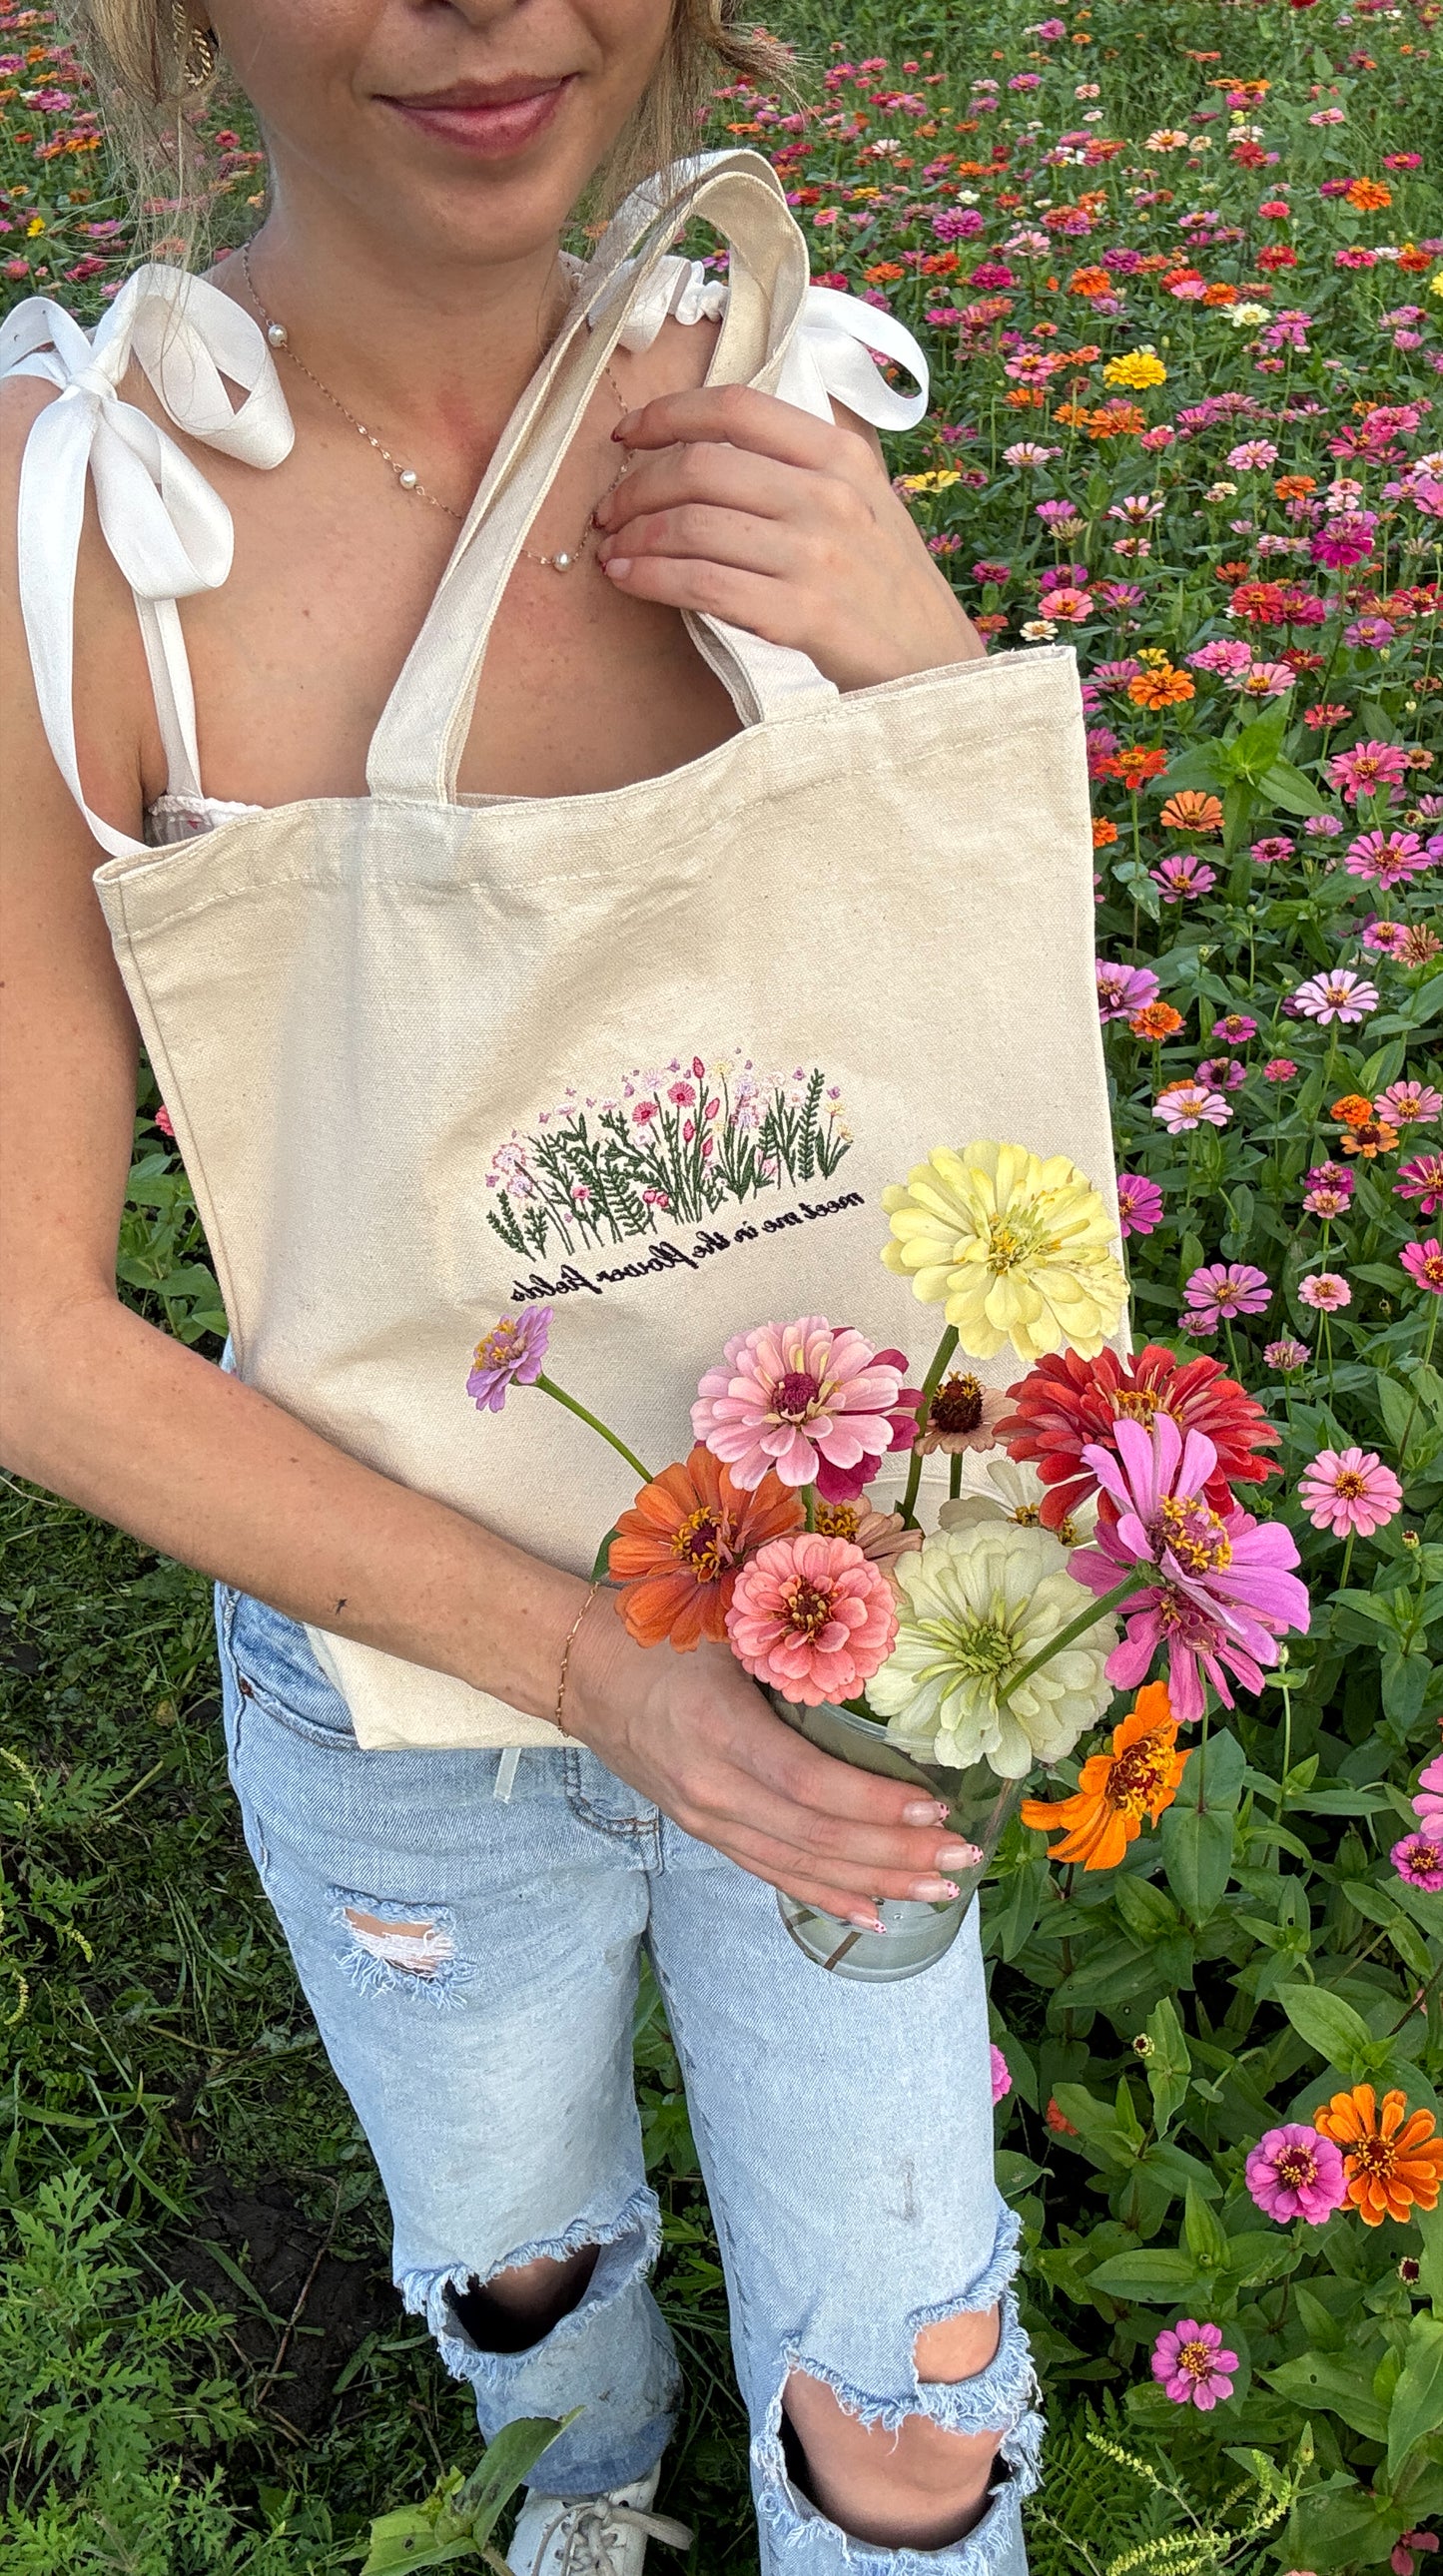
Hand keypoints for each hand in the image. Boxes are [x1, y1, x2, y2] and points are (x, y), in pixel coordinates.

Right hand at [566, 1596, 973, 1929]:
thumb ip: (795, 1643)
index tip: (937, 1806)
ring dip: (873, 1883)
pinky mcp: (702, 1830)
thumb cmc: (659, 1634)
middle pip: (816, 1837)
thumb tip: (883, 1647)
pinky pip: (770, 1872)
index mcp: (720, 1730)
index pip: (811, 1784)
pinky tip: (870, 1913)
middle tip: (961, 1860)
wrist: (581, 1671)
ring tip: (936, 1891)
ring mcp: (705, 1818)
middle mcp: (712, 1788)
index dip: (876, 1803)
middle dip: (895, 1854)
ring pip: (799, 1866)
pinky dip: (823, 1895)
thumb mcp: (727, 1626)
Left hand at [593, 383, 984, 692]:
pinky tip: (629, 580)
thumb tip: (706, 449)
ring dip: (635, 537)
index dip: (667, 414)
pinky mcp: (803, 615)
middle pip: (700, 467)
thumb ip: (800, 470)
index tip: (626, 435)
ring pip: (692, 524)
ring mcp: (818, 556)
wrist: (935, 665)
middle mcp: (828, 496)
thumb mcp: (862, 505)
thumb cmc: (886, 589)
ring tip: (613, 552)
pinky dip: (652, 579)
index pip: (735, 408)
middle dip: (635, 486)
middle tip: (609, 512)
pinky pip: (704, 584)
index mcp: (839, 456)